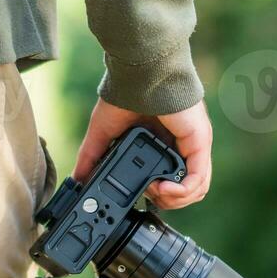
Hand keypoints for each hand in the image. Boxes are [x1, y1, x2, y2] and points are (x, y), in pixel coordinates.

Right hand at [73, 98, 212, 208]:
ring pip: (197, 189)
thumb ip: (92, 156)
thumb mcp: (104, 132)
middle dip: (167, 201)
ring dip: (175, 200)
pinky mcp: (198, 143)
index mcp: (166, 143)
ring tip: (155, 193)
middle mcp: (184, 146)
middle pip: (189, 190)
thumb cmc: (126, 94)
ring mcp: (194, 145)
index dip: (159, 195)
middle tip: (149, 195)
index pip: (174, 180)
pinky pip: (198, 179)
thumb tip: (78, 177)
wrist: (139, 76)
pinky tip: (162, 189)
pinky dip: (181, 192)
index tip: (142, 194)